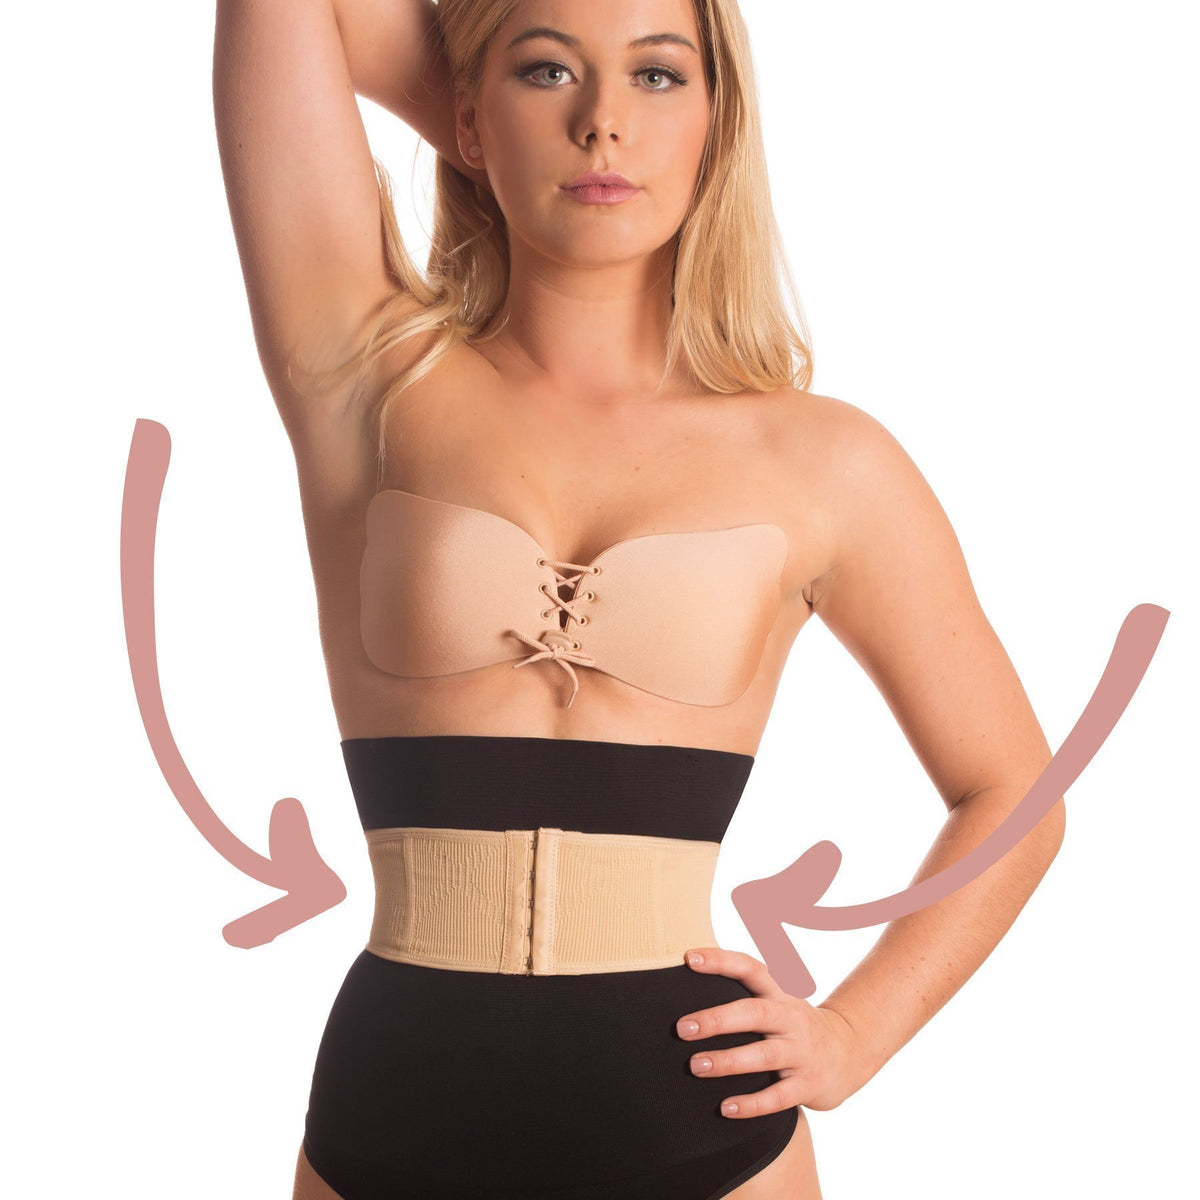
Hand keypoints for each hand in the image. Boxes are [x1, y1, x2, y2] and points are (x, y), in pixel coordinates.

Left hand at [675, 946, 862, 1115]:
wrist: (849, 1052)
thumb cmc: (794, 1024)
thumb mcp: (777, 998)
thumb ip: (744, 989)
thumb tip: (690, 971)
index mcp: (780, 992)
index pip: (750, 968)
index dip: (721, 960)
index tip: (689, 959)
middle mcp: (791, 1017)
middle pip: (754, 1013)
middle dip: (717, 1020)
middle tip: (682, 1028)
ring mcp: (802, 1051)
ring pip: (764, 1055)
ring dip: (728, 1061)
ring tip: (696, 1065)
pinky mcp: (809, 1084)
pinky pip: (778, 1097)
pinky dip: (752, 1104)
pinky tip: (726, 1108)